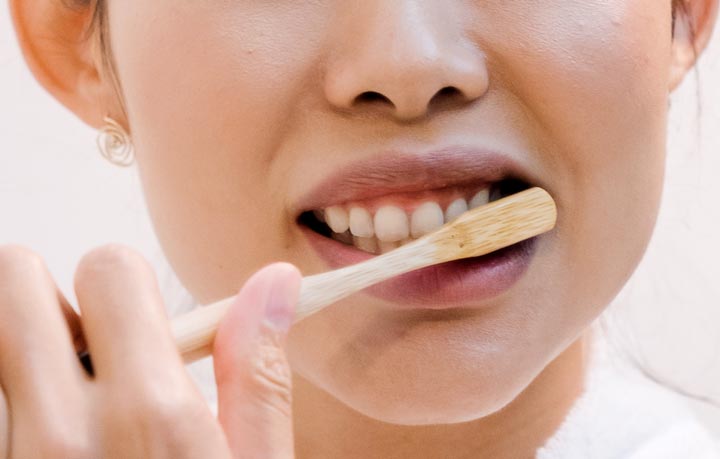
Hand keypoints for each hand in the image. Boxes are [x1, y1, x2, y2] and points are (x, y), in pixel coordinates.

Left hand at [0, 245, 300, 457]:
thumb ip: (257, 375)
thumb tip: (273, 283)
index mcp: (150, 413)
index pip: (108, 267)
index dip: (126, 282)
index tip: (136, 318)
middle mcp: (60, 432)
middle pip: (15, 282)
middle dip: (52, 296)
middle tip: (85, 346)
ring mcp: (14, 456)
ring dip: (22, 350)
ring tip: (66, 396)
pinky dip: (9, 398)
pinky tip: (52, 439)